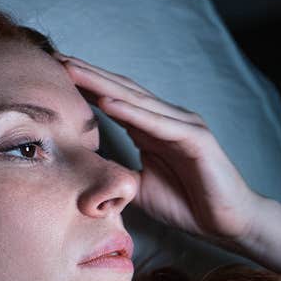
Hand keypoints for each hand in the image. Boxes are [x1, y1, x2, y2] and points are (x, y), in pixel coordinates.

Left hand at [56, 53, 264, 243]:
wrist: (229, 223)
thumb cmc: (189, 205)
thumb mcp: (141, 187)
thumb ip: (118, 174)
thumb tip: (86, 175)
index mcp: (152, 128)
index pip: (113, 99)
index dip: (84, 86)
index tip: (51, 75)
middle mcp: (167, 119)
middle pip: (121, 90)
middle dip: (87, 74)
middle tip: (53, 58)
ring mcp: (183, 126)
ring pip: (137, 100)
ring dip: (102, 85)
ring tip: (72, 70)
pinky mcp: (197, 140)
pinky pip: (159, 124)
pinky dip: (133, 113)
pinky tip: (107, 103)